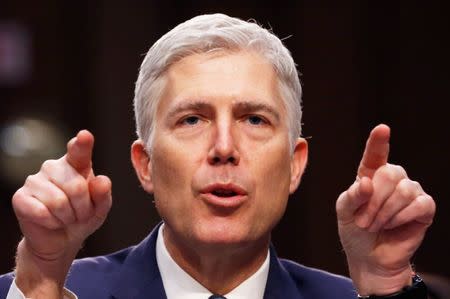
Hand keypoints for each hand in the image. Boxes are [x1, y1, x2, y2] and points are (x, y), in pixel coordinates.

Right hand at [12, 130, 111, 297]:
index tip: (85, 135)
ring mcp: (34, 180)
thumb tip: (101, 180)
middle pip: (76, 186)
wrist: (61, 240)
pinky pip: (42, 212)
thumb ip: (103, 194)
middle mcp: (54, 167)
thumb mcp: (100, 208)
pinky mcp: (20, 197)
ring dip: (68, 217)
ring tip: (66, 218)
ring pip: (59, 202)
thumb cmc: (83, 217)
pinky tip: (51, 221)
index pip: (79, 150)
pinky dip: (52, 223)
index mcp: (76, 164)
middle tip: (80, 214)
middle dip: (83, 208)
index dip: (82, 143)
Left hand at [336, 124, 434, 295]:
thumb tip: (367, 182)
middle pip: (390, 174)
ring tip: (375, 225)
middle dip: (374, 201)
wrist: (369, 257)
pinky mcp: (424, 208)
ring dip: (385, 213)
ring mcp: (410, 191)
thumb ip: (352, 196)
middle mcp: (392, 179)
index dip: (379, 142)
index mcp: (370, 175)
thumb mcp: (344, 212)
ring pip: (403, 190)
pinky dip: (401, 218)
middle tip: (364, 221)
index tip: (382, 129)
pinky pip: (419, 204)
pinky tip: (393, 226)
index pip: (375, 155)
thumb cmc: (355, 230)